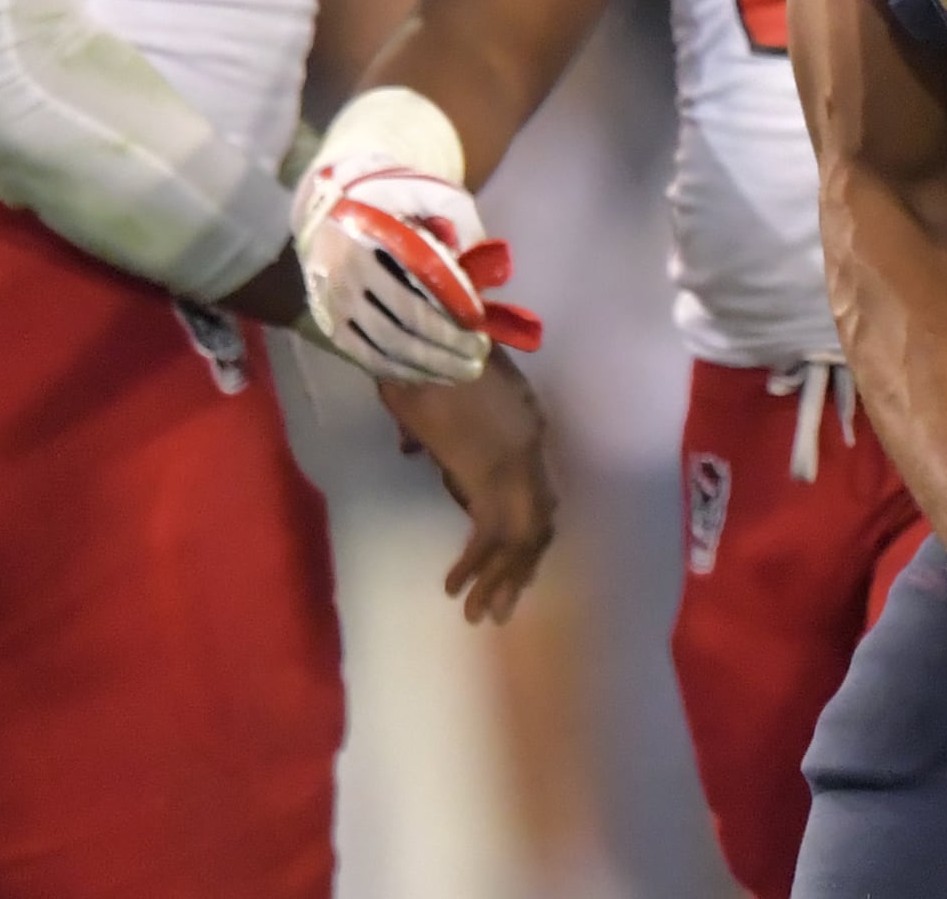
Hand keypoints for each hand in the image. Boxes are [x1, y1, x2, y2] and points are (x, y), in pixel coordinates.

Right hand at [293, 154, 541, 386]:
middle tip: (481, 352)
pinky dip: (403, 371)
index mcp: (373, 234)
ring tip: (466, 370)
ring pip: (389, 344)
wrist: (326, 216)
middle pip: (407, 317)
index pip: (420, 271)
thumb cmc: (385, 207)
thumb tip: (483, 254)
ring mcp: (336, 303)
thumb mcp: (418, 193)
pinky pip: (369, 358)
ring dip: (432, 363)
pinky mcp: (331, 327)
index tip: (480, 318)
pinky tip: (432, 374)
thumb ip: (452, 215)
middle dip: (449, 341)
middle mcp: (350, 270)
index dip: (454, 298)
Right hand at [381, 358, 560, 624]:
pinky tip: (455, 587)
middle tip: (503, 609)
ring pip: (521, 536)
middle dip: (519, 570)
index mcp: (524, 427)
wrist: (428, 331)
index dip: (526, 535)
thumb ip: (430, 427)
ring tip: (485, 614)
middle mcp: (529, 448)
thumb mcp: (440, 391)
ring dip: (501, 578)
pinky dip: (476, 565)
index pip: (535, 495)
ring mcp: (516, 461)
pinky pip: (491, 533)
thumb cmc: (429, 352)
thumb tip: (411, 448)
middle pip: (535, 523)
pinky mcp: (489, 473)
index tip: (513, 565)